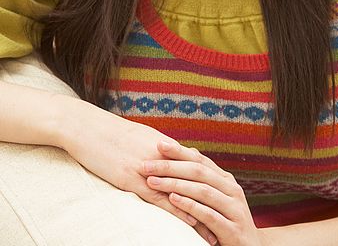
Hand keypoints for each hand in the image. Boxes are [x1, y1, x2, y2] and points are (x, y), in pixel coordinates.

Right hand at [57, 97, 210, 233]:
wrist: (87, 127)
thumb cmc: (109, 131)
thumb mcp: (138, 136)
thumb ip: (156, 148)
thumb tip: (167, 157)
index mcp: (164, 144)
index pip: (195, 168)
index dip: (210, 186)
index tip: (222, 201)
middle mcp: (162, 155)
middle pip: (194, 182)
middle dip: (211, 203)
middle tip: (226, 221)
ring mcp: (149, 167)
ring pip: (182, 194)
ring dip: (199, 215)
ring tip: (214, 235)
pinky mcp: (134, 179)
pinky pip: (161, 199)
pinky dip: (178, 212)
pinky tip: (191, 224)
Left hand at [143, 141, 267, 245]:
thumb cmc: (226, 222)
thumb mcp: (216, 198)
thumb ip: (204, 179)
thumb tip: (189, 151)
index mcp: (226, 180)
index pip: (200, 160)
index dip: (179, 151)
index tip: (158, 144)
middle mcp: (232, 190)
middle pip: (199, 172)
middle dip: (170, 167)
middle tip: (146, 165)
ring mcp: (234, 208)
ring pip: (202, 190)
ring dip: (175, 184)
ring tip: (153, 182)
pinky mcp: (232, 229)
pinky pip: (208, 214)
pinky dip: (189, 205)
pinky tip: (173, 200)